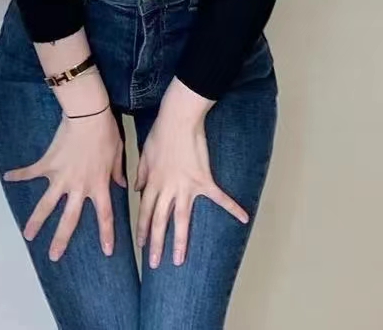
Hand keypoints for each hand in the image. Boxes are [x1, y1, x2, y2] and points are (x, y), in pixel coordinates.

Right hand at [3, 109, 125, 261]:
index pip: (104, 215)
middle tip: (53, 257)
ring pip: (47, 204)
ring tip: (26, 235)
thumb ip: (118, 172)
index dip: (106, 234)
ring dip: (36, 220)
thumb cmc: (106, 132)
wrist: (88, 114)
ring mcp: (61, 177)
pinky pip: (32, 171)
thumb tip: (122, 185)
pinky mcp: (49, 164)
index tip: (107, 252)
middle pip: (69, 219)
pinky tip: (7, 177)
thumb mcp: (118, 153)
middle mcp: (79, 187)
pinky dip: (19, 174)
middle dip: (61, 239)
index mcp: (98, 185)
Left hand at [134, 80, 247, 269]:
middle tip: (156, 264)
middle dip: (157, 244)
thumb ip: (142, 174)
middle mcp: (168, 188)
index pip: (145, 211)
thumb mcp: (145, 153)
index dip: (143, 229)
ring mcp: (186, 186)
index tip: (142, 246)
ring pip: (182, 219)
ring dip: (180, 241)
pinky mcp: (203, 180)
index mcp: (154, 182)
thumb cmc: (161, 132)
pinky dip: (233, 207)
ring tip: (180, 260)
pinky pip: (220, 197)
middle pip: (160, 221)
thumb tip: (138, 189)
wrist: (179, 118)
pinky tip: (244, 218)